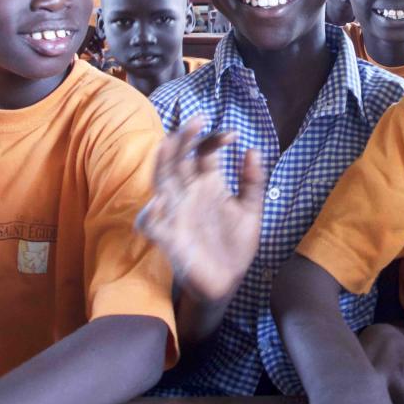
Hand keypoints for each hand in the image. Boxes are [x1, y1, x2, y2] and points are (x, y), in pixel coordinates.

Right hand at [136, 116, 263, 303]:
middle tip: (197, 119)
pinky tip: (159, 203)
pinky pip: (151, 225)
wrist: (228, 284)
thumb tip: (254, 149)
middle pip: (178, 159)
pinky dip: (149, 215)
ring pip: (161, 182)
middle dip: (184, 138)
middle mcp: (189, 194)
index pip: (203, 153)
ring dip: (164, 161)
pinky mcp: (170, 239)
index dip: (214, 139)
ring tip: (171, 142)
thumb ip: (253, 182)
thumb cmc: (235, 246)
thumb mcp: (251, 211)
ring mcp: (177, 214)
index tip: (233, 134)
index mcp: (208, 185)